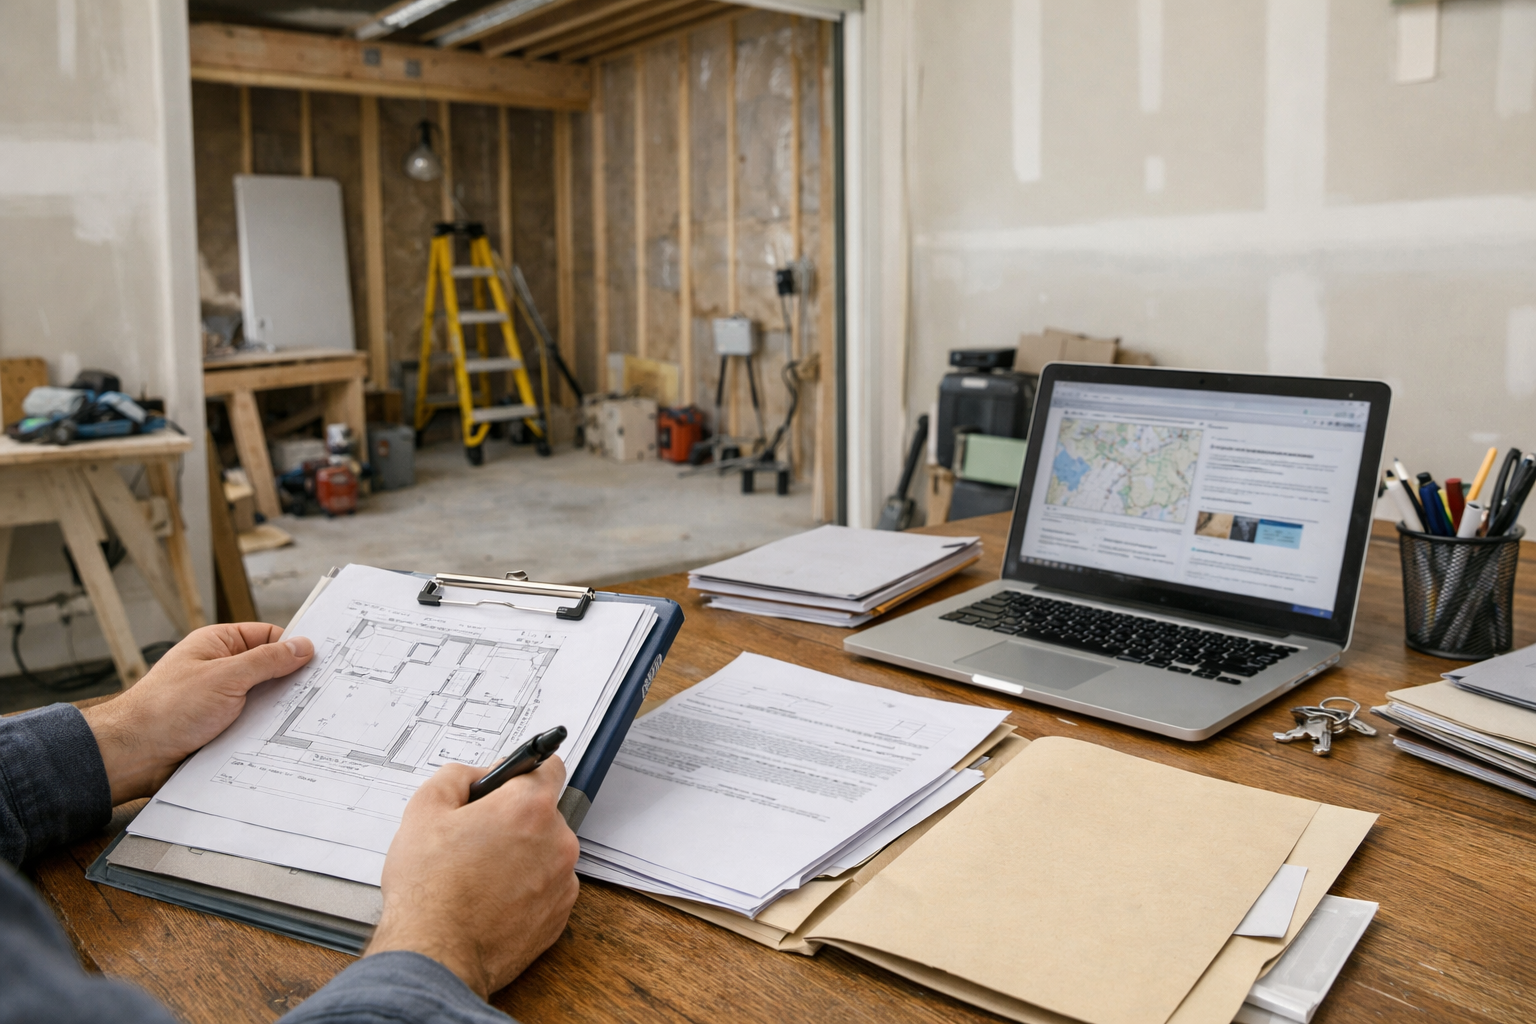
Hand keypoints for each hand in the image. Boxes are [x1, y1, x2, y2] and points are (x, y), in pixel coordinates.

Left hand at [81, 623, 313, 803]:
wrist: (133, 755)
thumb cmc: (165, 709)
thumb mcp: (225, 677)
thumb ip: (268, 661)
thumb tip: (303, 647)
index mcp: (218, 645)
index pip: (269, 637)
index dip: (294, 648)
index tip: (321, 662)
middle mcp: (220, 670)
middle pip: (269, 671)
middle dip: (290, 683)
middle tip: (319, 693)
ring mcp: (220, 701)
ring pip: (263, 701)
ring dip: (277, 712)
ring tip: (301, 720)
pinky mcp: (220, 728)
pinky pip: (252, 726)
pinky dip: (265, 732)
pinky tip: (279, 740)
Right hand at [365, 756, 579, 999]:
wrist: (436, 955)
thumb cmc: (429, 890)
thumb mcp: (424, 810)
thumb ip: (457, 776)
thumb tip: (478, 775)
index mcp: (529, 807)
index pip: (549, 767)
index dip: (522, 773)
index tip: (507, 784)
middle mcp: (557, 840)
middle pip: (543, 813)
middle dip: (514, 819)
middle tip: (476, 838)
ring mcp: (562, 880)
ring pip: (545, 852)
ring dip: (522, 856)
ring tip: (479, 875)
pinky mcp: (560, 914)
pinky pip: (547, 887)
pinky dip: (526, 888)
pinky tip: (492, 898)